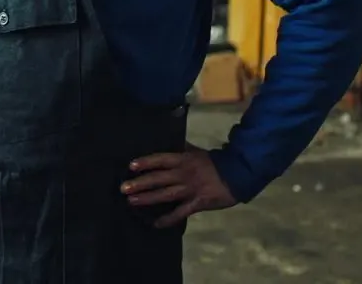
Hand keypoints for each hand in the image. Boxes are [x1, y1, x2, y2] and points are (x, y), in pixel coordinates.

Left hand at [121, 142, 237, 227]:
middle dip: (140, 183)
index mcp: (184, 159)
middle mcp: (184, 174)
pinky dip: (168, 219)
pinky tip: (155, 224)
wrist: (238, 175)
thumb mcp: (197, 151)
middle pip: (159, 178)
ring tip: (131, 201)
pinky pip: (180, 212)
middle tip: (123, 188)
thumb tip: (167, 138)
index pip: (161, 159)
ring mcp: (190, 189)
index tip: (131, 166)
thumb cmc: (215, 162)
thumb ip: (182, 148)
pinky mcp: (198, 203)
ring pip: (166, 194)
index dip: (146, 162)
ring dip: (148, 198)